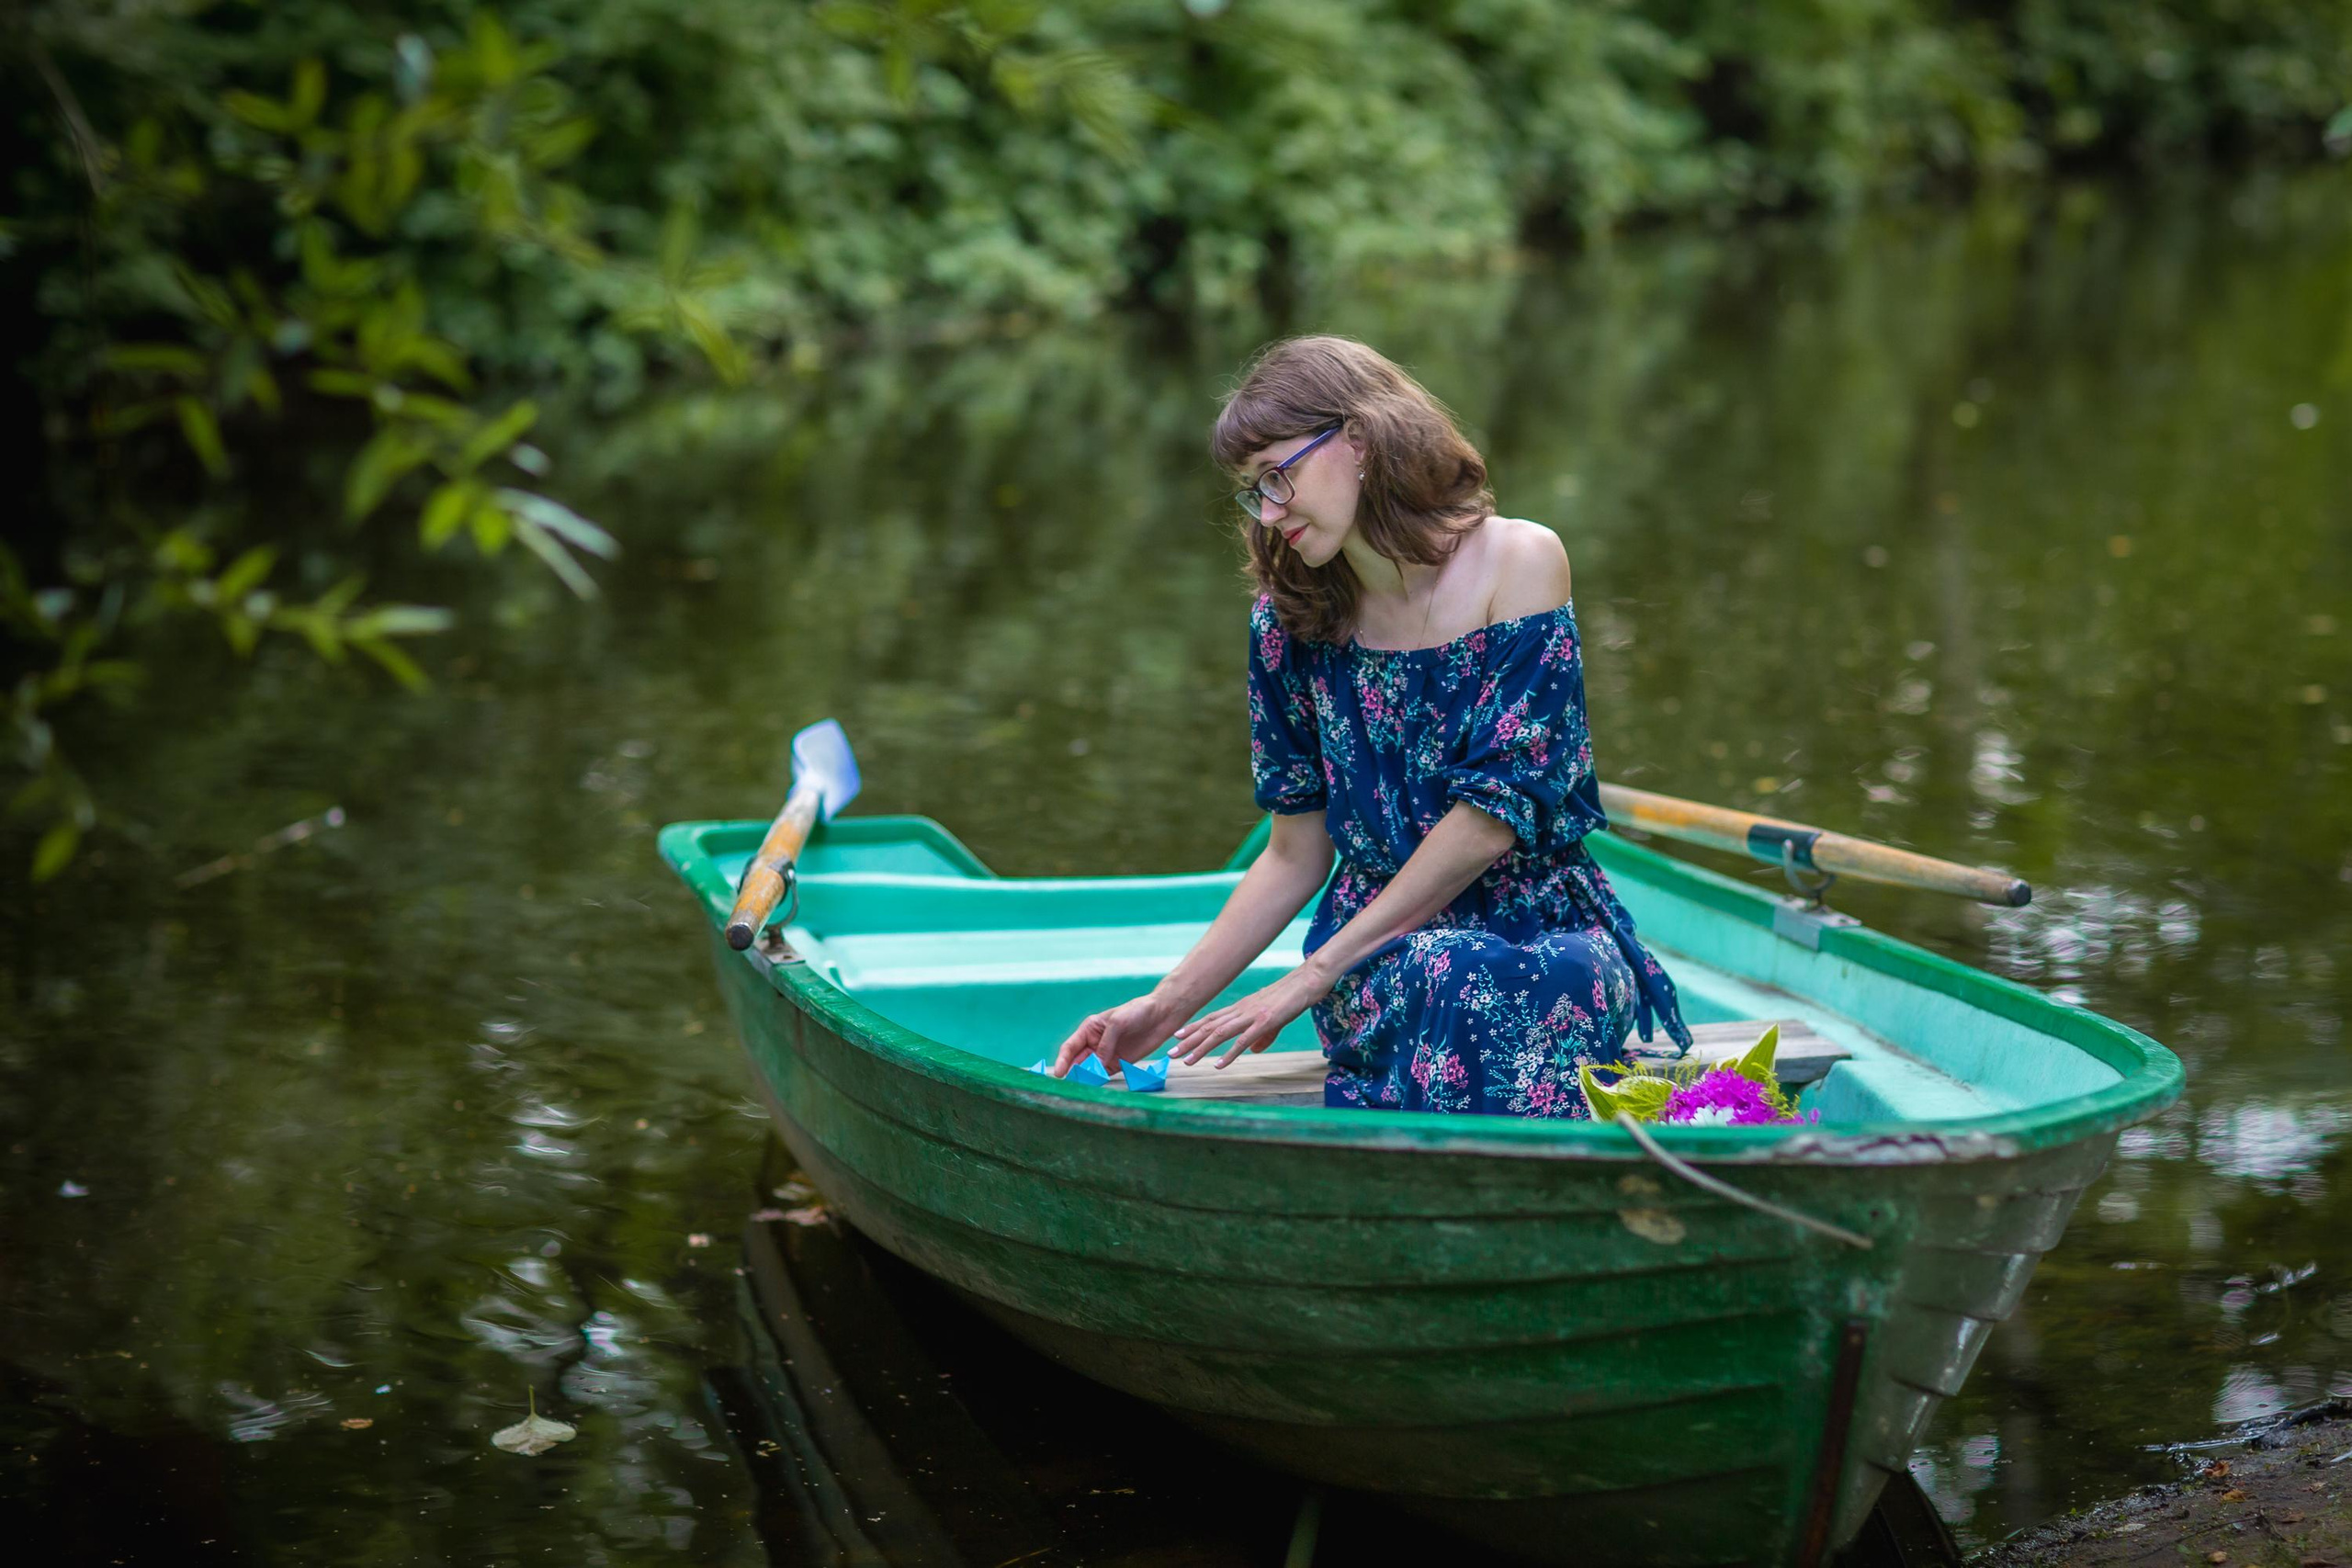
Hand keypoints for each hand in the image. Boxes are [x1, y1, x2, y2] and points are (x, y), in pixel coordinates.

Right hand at [1052, 991, 1182, 1077]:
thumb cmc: (1138, 1011)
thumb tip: (1096, 1064)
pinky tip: (1095, 1087)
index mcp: (1090, 1029)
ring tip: (1080, 1089)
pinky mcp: (1119, 1063)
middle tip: (1069, 1086)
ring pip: (1089, 1070)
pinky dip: (1099, 1081)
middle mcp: (1095, 1042)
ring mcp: (1106, 1054)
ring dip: (1084, 1079)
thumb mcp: (1118, 1022)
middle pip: (1077, 1061)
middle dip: (1072, 1073)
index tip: (1059, 1074)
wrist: (1162, 1015)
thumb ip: (1106, 1043)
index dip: (1063, 1061)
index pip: (1070, 1047)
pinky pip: (1104, 1074)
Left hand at [1169, 963, 1332, 1068]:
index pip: (1211, 1018)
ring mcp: (1252, 1015)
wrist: (1308, 980)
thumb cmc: (1293, 997)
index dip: (1193, 1028)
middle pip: (1209, 1026)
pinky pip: (1243, 1040)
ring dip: (1201, 1048)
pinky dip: (1229, 1054)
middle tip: (1170, 1054)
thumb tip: (1254, 1051)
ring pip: (1220, 1033)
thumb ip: (1262, 1036)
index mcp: (1242, 1007)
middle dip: (1188, 1041)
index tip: (1176, 1037)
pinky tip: (1218, 1065)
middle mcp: (1242, 1010)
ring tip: (1186, 1062)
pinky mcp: (1265, 1021)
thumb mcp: (1274, 1019)